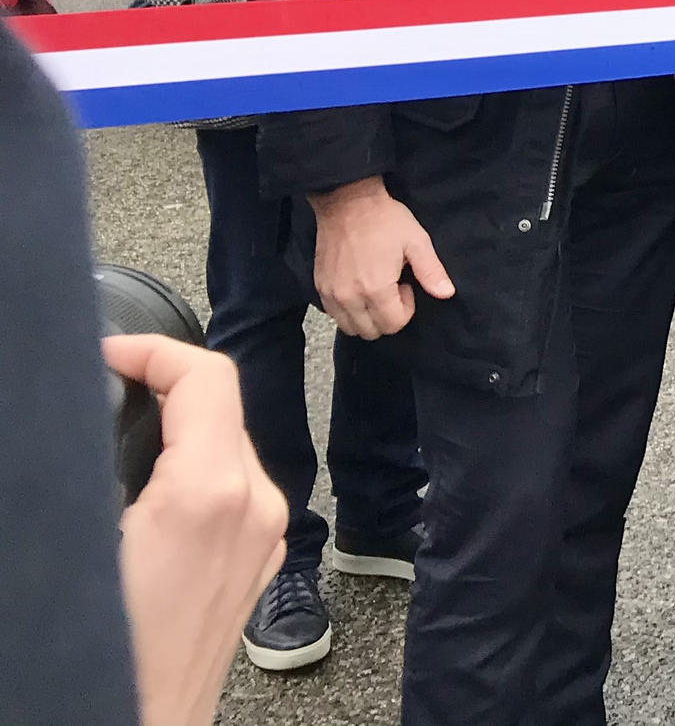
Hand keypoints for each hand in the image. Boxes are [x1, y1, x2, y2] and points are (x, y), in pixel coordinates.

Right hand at [103, 335, 287, 725]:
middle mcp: (256, 505)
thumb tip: (79, 421)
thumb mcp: (78, 541)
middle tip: (99, 394)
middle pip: (219, 408)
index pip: (206, 376)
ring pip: (226, 447)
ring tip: (112, 444)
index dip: (152, 350)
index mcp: (215, 492)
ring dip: (176, 433)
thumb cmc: (103, 654)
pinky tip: (140, 499)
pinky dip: (193, 472)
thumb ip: (85, 469)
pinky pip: (233, 489)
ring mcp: (265, 535)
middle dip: (159, 391)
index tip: (107, 354)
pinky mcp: (260, 561)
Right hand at [309, 176, 454, 338]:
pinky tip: (358, 289)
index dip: (406, 309)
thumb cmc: (385, 219)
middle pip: (371, 332)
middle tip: (392, 288)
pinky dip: (348, 311)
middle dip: (387, 317)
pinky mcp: (319, 286)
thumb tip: (446, 294)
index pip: (393, 325)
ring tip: (375, 289)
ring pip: (350, 328)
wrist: (348, 201)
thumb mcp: (416, 241)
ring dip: (366, 317)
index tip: (405, 284)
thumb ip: (431, 272)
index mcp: (375, 289)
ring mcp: (330, 293)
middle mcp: (349, 297)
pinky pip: (333, 315)